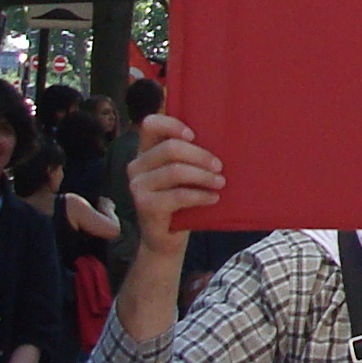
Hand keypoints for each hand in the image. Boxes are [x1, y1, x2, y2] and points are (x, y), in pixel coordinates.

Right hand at [126, 114, 224, 249]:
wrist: (166, 238)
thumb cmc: (180, 200)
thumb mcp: (184, 173)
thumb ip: (190, 155)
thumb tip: (224, 137)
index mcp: (146, 151)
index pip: (150, 124)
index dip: (172, 124)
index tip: (194, 135)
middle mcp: (137, 165)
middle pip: (170, 148)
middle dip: (200, 155)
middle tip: (220, 166)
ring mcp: (137, 186)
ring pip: (175, 171)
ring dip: (204, 176)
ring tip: (221, 183)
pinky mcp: (144, 205)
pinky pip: (177, 195)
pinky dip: (200, 195)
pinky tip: (213, 198)